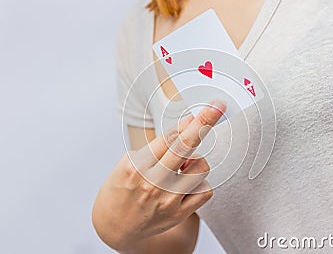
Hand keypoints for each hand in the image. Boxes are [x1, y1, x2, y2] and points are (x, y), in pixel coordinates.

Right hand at [92, 101, 225, 252]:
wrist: (114, 227)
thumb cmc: (120, 190)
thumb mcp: (129, 163)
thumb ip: (157, 146)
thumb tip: (187, 126)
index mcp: (137, 166)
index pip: (170, 137)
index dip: (191, 121)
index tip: (207, 109)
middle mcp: (153, 182)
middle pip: (185, 145)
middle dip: (204, 122)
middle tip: (218, 107)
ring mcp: (168, 199)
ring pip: (201, 167)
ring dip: (196, 162)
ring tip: (181, 167)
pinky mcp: (178, 213)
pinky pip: (205, 191)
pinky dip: (200, 182)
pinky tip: (187, 183)